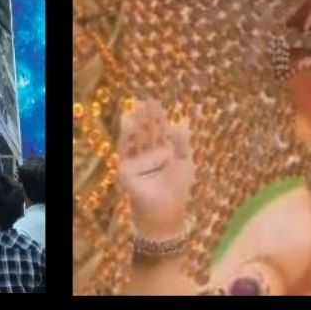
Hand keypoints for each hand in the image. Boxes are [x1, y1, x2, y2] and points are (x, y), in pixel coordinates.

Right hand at [116, 99, 194, 238]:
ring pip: (134, 137)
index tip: (155, 101)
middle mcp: (147, 152)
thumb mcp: (185, 163)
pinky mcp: (125, 168)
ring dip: (134, 122)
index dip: (157, 115)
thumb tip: (181, 121)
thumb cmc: (177, 188)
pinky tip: (127, 123)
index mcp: (162, 149)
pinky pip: (125, 150)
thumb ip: (182, 143)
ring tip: (135, 107)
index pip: (158, 129)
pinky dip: (126, 137)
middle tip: (143, 98)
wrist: (166, 211)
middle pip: (145, 130)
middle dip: (144, 115)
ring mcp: (136, 160)